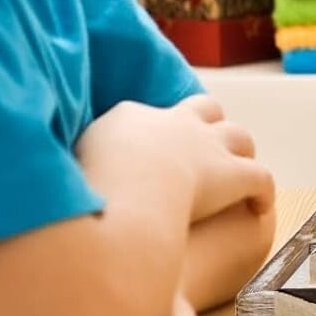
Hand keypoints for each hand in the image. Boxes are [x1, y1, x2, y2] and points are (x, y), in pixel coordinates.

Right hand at [76, 95, 273, 224]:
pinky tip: (260, 206)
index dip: (156, 128)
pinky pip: (258, 178)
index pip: (149, 113)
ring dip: (240, 149)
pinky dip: (262, 190)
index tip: (155, 143)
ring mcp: (208, 146)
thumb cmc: (85, 186)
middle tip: (206, 144)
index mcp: (132, 116)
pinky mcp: (232, 174)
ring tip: (240, 166)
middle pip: (204, 109)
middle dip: (207, 122)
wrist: (124, 188)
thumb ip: (73, 166)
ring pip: (237, 136)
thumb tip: (53, 178)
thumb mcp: (66, 166)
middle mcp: (176, 122)